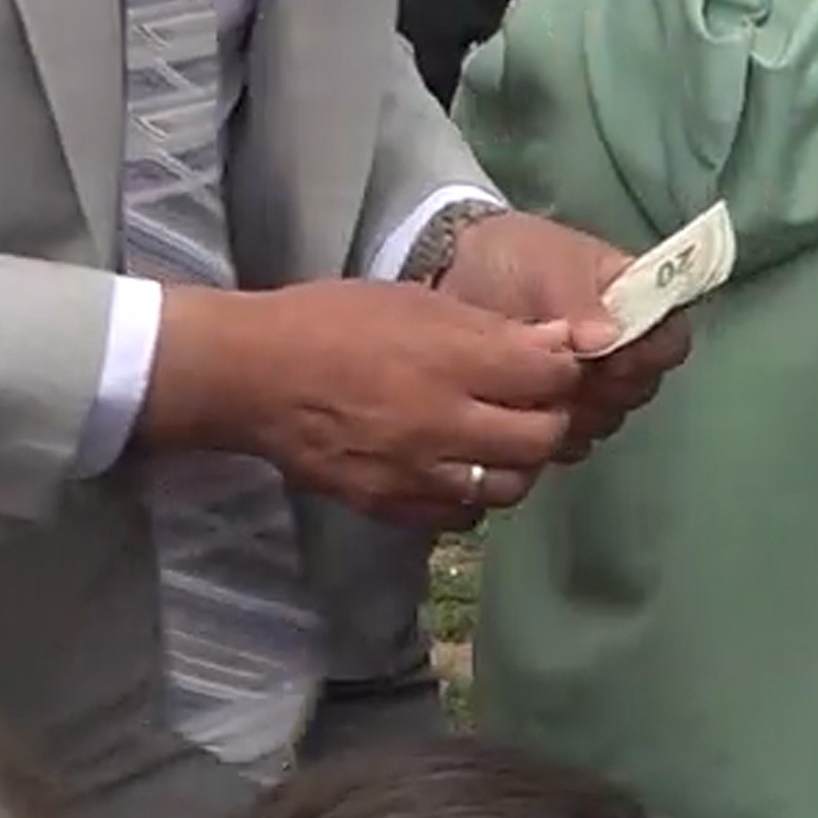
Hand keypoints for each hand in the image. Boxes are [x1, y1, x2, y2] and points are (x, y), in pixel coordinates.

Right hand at [150, 280, 582, 529]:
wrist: (253, 376)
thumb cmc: (332, 321)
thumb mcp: (415, 301)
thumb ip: (489, 329)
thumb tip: (560, 343)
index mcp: (451, 360)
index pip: (552, 377)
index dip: (564, 368)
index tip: (553, 362)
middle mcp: (442, 422)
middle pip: (542, 439)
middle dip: (551, 418)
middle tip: (534, 403)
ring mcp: (417, 472)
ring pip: (510, 487)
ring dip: (519, 463)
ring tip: (501, 439)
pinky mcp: (390, 505)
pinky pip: (462, 516)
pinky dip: (474, 496)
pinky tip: (460, 468)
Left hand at [439, 210, 689, 455]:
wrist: (449, 274)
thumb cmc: (511, 257)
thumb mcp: (548, 263)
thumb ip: (579, 299)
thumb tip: (608, 339)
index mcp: (634, 303)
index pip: (669, 339)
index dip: (650, 355)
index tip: (613, 358)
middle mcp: (619, 350)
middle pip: (639, 388)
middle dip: (607, 387)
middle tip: (569, 373)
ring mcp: (586, 386)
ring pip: (605, 419)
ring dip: (578, 412)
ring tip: (537, 387)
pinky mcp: (552, 413)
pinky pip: (567, 442)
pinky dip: (549, 433)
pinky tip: (520, 409)